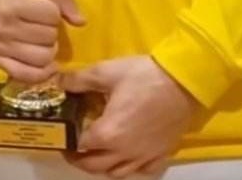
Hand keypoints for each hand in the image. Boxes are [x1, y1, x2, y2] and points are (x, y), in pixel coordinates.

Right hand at [0, 0, 85, 83]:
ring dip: (48, 49)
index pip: (51, 14)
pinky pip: (27, 76)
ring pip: (43, 59)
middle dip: (51, 29)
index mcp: (11, 4)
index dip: (53, 10)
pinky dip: (41, 72)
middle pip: (49, 38)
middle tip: (41, 23)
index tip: (43, 6)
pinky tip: (43, 61)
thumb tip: (81, 22)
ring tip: (40, 39)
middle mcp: (4, 28)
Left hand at [62, 56, 198, 177]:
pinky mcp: (161, 154)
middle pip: (95, 166)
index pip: (79, 146)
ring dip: (102, 166)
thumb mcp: (105, 71)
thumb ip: (79, 79)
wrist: (183, 82)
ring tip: (95, 153)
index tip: (60, 134)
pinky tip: (127, 156)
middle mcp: (124, 152)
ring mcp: (144, 156)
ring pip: (117, 172)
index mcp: (108, 133)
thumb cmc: (143, 76)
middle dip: (79, 160)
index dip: (66, 141)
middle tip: (71, 148)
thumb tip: (59, 82)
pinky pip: (142, 171)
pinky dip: (130, 168)